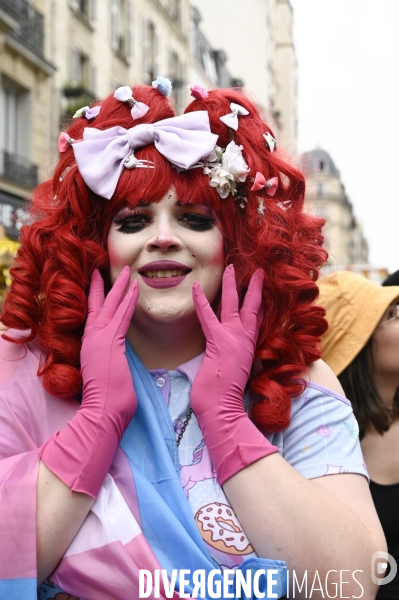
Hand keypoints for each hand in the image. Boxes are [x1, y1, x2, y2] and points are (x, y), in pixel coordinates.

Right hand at [39, 267, 138, 496]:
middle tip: (110, 269)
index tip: (100, 284)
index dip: (96, 299)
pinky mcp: (108, 342)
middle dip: (106, 286)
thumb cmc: (107, 401)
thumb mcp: (108, 376)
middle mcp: (92, 339)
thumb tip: (117, 364)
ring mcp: (98, 339)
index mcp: (90, 346)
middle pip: (98, 306)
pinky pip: (120, 315)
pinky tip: (134, 288)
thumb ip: (111, 364)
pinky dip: (127, 300)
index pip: (94, 317)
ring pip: (109, 306)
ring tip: (126, 272)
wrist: (102, 412)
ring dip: (119, 287)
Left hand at [191, 265, 277, 484]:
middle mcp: (245, 339)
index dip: (259, 301)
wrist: (223, 409)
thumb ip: (235, 357)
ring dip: (232, 285)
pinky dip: (201, 301)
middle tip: (255, 271)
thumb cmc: (225, 394)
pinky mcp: (219, 341)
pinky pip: (208, 316)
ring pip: (234, 304)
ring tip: (231, 267)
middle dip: (253, 287)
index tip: (260, 288)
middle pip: (251, 307)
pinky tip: (195, 287)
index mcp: (249, 346)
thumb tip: (233, 352)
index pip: (257, 318)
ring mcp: (233, 339)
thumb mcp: (235, 371)